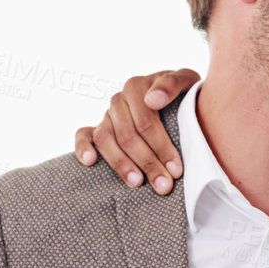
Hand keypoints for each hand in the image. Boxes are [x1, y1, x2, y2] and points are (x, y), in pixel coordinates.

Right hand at [74, 68, 198, 193]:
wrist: (177, 97)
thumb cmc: (182, 93)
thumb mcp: (186, 82)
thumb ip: (172, 84)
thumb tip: (152, 100)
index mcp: (137, 87)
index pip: (146, 122)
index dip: (161, 147)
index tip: (176, 169)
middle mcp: (118, 101)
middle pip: (128, 135)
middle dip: (147, 163)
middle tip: (164, 185)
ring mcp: (107, 115)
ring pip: (105, 139)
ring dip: (120, 163)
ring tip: (137, 183)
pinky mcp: (98, 127)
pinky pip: (83, 135)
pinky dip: (82, 147)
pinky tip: (90, 162)